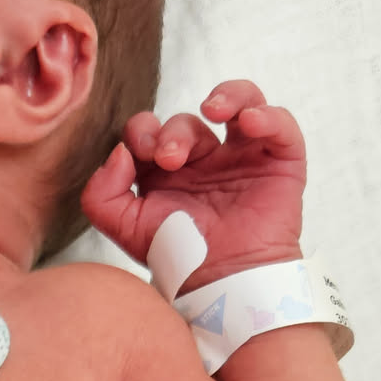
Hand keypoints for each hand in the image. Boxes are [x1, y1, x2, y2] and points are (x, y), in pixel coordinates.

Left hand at [80, 79, 305, 293]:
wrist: (224, 283)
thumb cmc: (178, 258)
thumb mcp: (124, 229)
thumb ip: (101, 194)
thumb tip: (118, 152)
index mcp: (167, 172)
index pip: (150, 131)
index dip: (143, 131)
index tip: (142, 154)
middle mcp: (204, 160)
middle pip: (185, 121)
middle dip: (173, 132)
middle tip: (169, 160)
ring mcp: (243, 157)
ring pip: (239, 102)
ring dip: (226, 96)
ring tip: (212, 110)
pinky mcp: (279, 161)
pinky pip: (280, 124)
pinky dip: (267, 114)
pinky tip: (249, 122)